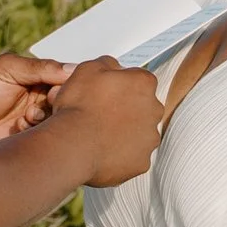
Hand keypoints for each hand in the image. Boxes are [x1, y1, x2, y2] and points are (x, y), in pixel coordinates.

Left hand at [0, 50, 68, 143]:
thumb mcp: (6, 69)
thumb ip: (39, 66)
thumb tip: (73, 69)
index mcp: (38, 79)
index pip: (67, 79)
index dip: (65, 86)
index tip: (53, 93)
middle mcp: (41, 100)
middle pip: (68, 101)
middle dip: (56, 104)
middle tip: (37, 107)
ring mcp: (38, 122)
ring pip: (61, 121)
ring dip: (45, 118)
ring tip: (27, 117)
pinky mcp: (33, 143)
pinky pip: (49, 139)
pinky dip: (36, 132)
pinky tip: (19, 129)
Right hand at [46, 55, 161, 185]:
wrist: (73, 144)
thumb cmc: (79, 106)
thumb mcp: (87, 69)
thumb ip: (107, 63)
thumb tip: (114, 67)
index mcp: (143, 83)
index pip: (139, 81)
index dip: (121, 88)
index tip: (105, 95)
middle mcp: (154, 110)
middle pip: (143, 108)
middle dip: (127, 111)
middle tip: (101, 116)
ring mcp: (149, 139)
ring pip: (139, 135)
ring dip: (124, 135)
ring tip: (98, 137)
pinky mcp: (141, 163)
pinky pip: (132, 158)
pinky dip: (120, 157)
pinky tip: (101, 153)